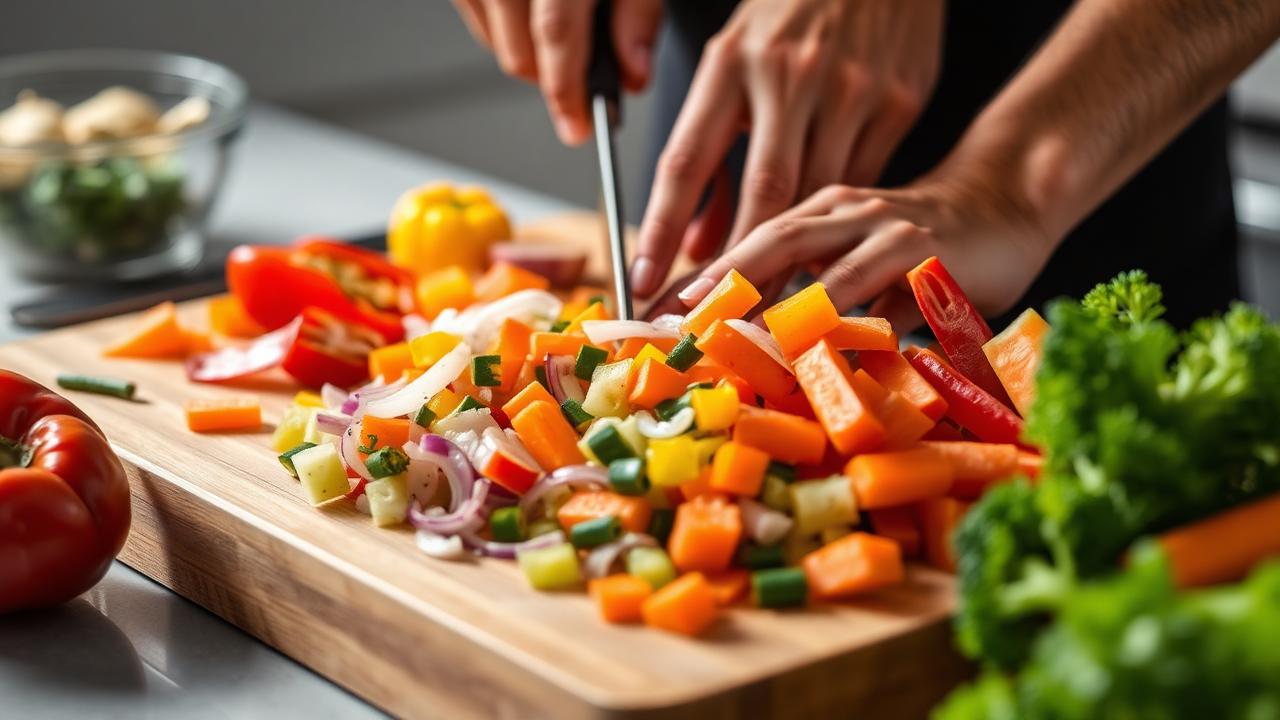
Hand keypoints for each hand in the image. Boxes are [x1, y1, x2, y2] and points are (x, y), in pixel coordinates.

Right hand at [452, 0, 661, 143]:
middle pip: (520, 56)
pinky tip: (533, 14)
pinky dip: (507, 31)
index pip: (556, 35)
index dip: (569, 91)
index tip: (580, 128)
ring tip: (565, 33)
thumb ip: (637, 14)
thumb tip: (634, 76)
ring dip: (530, 56)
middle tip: (584, 77)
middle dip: (554, 81)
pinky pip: (479, 20)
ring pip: (496, 45)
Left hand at [632, 0, 944, 296]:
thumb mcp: (734, 67)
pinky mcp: (899, 103)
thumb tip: (699, 243)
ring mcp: (850, 89)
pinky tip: (827, 261)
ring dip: (794, 263)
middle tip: (716, 321)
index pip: (686, 162)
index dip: (662, 230)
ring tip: (767, 314)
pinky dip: (842, 228)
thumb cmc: (792, 19)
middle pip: (761, 195)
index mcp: (732, 63)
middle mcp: (789, 76)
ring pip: (817, 199)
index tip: (645, 280)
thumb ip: (716, 154)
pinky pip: (862, 184)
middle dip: (737, 271)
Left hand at [661, 173, 1055, 331]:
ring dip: (784, 316)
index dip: (706, 276)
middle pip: (776, 245)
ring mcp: (892, 234)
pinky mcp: (934, 260)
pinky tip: (832, 361)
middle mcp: (848, 214)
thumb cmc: (921, 241)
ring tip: (744, 349)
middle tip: (685, 326)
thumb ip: (813, 286)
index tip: (658, 311)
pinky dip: (860, 332)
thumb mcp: (857, 253)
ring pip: (830, 275)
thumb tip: (752, 341)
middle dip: (726, 286)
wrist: (1007, 200)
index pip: (753, 241)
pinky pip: (891, 302)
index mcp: (821, 210)